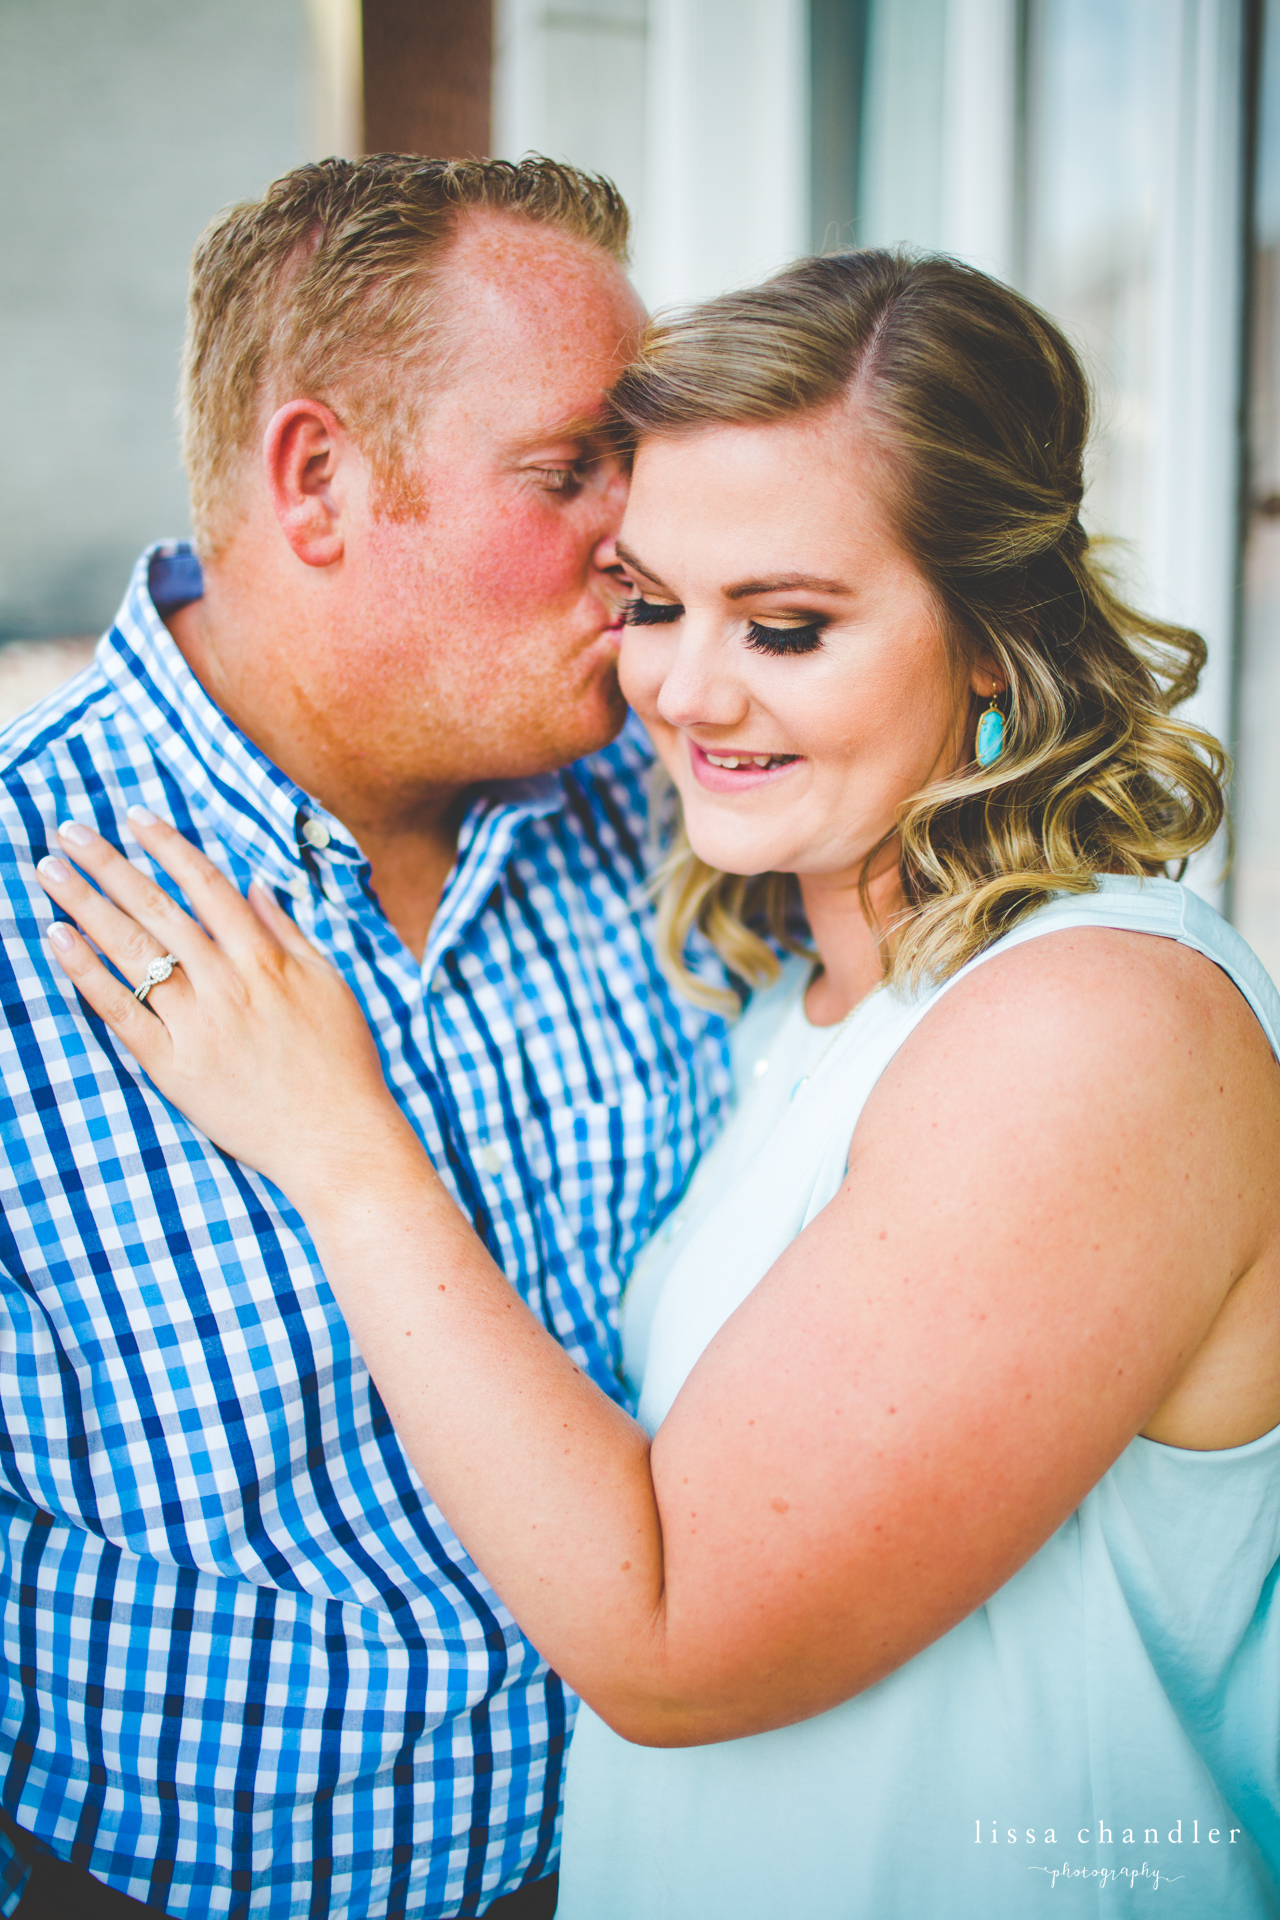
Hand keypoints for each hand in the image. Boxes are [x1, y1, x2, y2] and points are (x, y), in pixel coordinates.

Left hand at [37, 809, 418, 1206]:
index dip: (168, 846)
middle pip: (158, 909)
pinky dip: (87, 973)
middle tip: (69, 831)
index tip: (135, 816)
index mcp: (267, 960)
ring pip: (132, 952)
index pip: (206, 885)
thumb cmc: (342, 1064)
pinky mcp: (173, 1067)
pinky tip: (58, 939)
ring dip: (86, 904)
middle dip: (109, 864)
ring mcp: (197, 1025)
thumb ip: (288, 933)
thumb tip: (254, 885)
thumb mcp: (329, 985)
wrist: (338, 1141)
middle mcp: (228, 984)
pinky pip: (120, 1011)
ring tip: (49, 871)